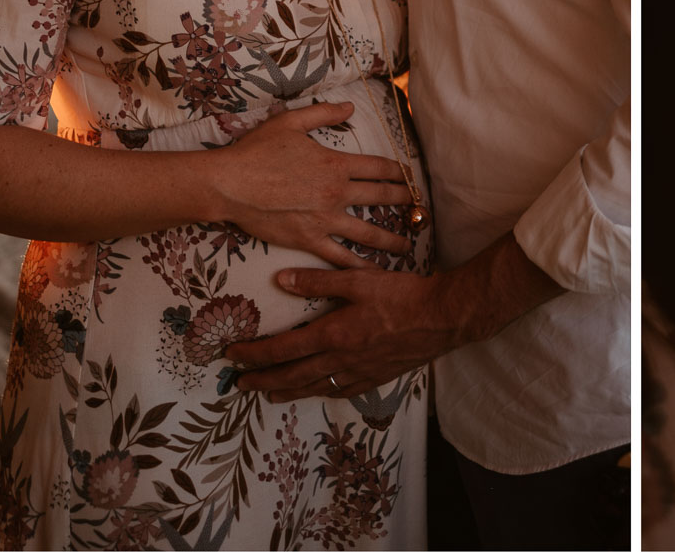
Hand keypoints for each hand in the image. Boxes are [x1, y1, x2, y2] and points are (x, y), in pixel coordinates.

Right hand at [211, 101, 414, 269]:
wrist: (229, 184)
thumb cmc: (257, 151)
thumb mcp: (291, 122)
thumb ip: (324, 114)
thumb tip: (350, 107)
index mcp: (336, 164)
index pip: (379, 168)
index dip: (399, 172)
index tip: (410, 177)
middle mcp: (336, 192)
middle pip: (381, 198)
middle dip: (403, 202)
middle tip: (419, 208)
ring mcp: (324, 219)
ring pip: (368, 232)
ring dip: (391, 239)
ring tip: (407, 246)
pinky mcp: (308, 240)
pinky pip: (340, 257)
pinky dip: (359, 266)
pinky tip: (374, 273)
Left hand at [227, 266, 456, 398]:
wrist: (442, 318)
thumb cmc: (401, 295)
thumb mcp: (358, 279)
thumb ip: (319, 282)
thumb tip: (281, 280)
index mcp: (333, 335)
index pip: (283, 349)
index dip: (254, 355)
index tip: (232, 356)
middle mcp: (341, 360)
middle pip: (292, 375)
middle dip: (262, 380)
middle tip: (239, 385)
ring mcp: (359, 372)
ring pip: (314, 388)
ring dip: (287, 391)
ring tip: (269, 394)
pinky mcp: (377, 377)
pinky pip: (341, 391)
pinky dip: (322, 393)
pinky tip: (318, 392)